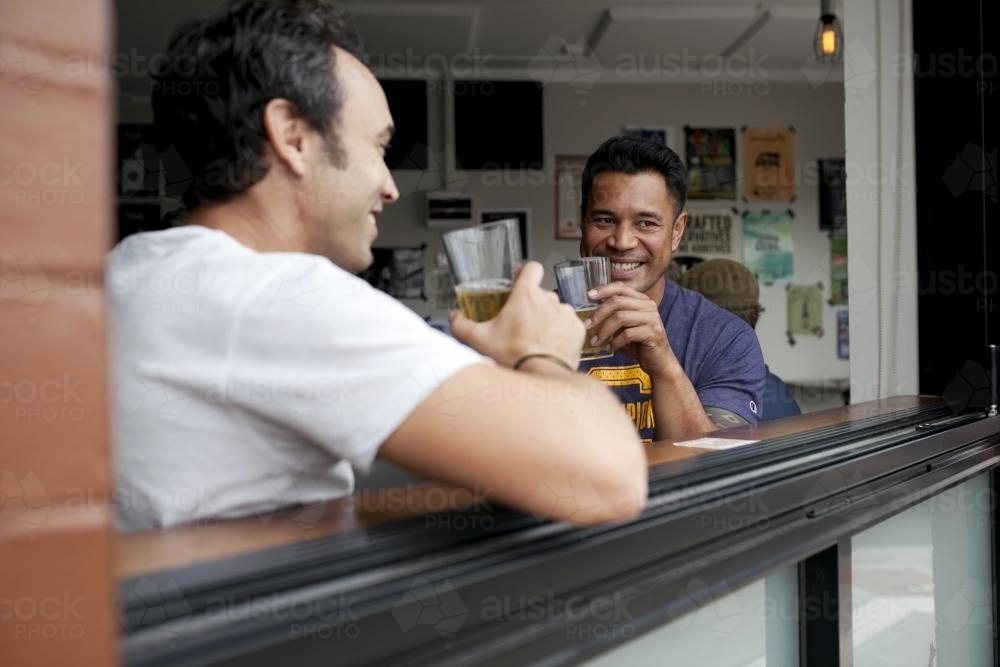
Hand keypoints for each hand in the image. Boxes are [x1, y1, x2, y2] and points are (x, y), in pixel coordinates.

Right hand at [449, 262, 583, 368]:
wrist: (542, 375)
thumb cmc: (513, 355)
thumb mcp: (480, 339)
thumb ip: (462, 325)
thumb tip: (453, 317)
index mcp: (526, 295)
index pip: (532, 268)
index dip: (526, 272)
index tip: (520, 280)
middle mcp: (549, 299)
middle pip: (541, 294)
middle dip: (533, 306)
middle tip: (522, 323)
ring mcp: (565, 313)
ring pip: (556, 310)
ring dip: (548, 320)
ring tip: (537, 339)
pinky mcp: (577, 329)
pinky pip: (569, 325)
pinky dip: (561, 333)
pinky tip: (551, 345)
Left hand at [586, 282, 673, 375]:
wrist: (658, 362)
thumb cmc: (638, 344)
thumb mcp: (624, 326)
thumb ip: (614, 315)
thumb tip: (591, 308)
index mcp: (642, 300)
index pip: (621, 288)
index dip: (604, 290)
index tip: (588, 296)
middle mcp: (649, 306)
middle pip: (617, 302)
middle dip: (599, 314)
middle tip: (587, 325)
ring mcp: (652, 319)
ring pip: (621, 317)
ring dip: (604, 330)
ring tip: (595, 341)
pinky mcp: (653, 333)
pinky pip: (628, 334)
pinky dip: (615, 342)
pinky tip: (610, 348)